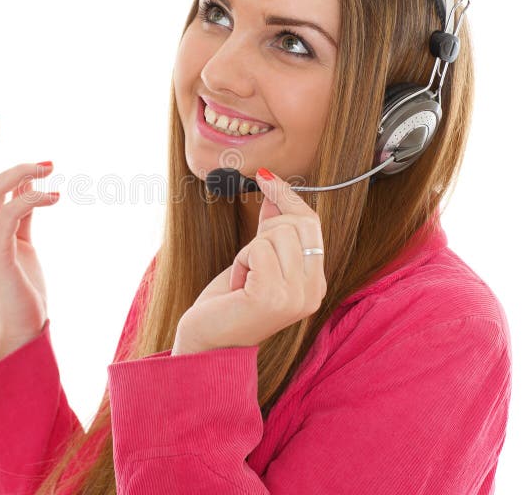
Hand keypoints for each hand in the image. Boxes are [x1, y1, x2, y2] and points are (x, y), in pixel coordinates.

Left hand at [172, 168, 325, 354]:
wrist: (207, 344)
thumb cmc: (229, 304)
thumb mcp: (255, 260)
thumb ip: (271, 228)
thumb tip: (275, 189)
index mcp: (315, 284)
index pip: (312, 224)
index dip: (289, 197)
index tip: (266, 178)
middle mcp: (313, 292)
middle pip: (297, 223)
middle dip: (265, 229)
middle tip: (248, 261)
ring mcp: (296, 297)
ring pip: (276, 233)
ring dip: (249, 250)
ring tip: (244, 279)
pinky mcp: (273, 297)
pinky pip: (257, 249)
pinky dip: (241, 261)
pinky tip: (238, 286)